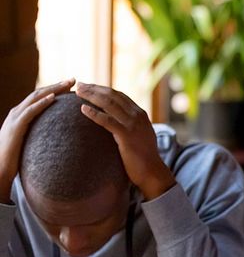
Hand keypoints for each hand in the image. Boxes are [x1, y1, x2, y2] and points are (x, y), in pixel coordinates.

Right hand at [0, 79, 74, 203]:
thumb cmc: (15, 159)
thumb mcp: (31, 142)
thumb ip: (40, 135)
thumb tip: (58, 137)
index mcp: (21, 115)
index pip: (40, 98)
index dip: (55, 90)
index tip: (71, 86)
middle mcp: (17, 113)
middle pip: (39, 93)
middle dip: (57, 85)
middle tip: (74, 79)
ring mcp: (15, 118)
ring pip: (35, 98)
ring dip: (52, 89)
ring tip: (67, 84)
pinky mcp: (16, 126)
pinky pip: (30, 111)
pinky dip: (42, 103)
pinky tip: (53, 98)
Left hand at [75, 82, 175, 199]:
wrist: (152, 172)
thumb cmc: (142, 157)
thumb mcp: (138, 135)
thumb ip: (129, 125)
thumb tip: (114, 122)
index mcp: (140, 114)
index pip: (119, 95)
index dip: (102, 89)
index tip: (88, 86)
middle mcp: (137, 115)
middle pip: (113, 95)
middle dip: (95, 88)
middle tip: (79, 85)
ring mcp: (133, 125)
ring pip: (109, 104)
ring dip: (92, 96)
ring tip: (78, 92)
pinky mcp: (127, 136)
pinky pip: (107, 121)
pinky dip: (94, 113)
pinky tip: (82, 109)